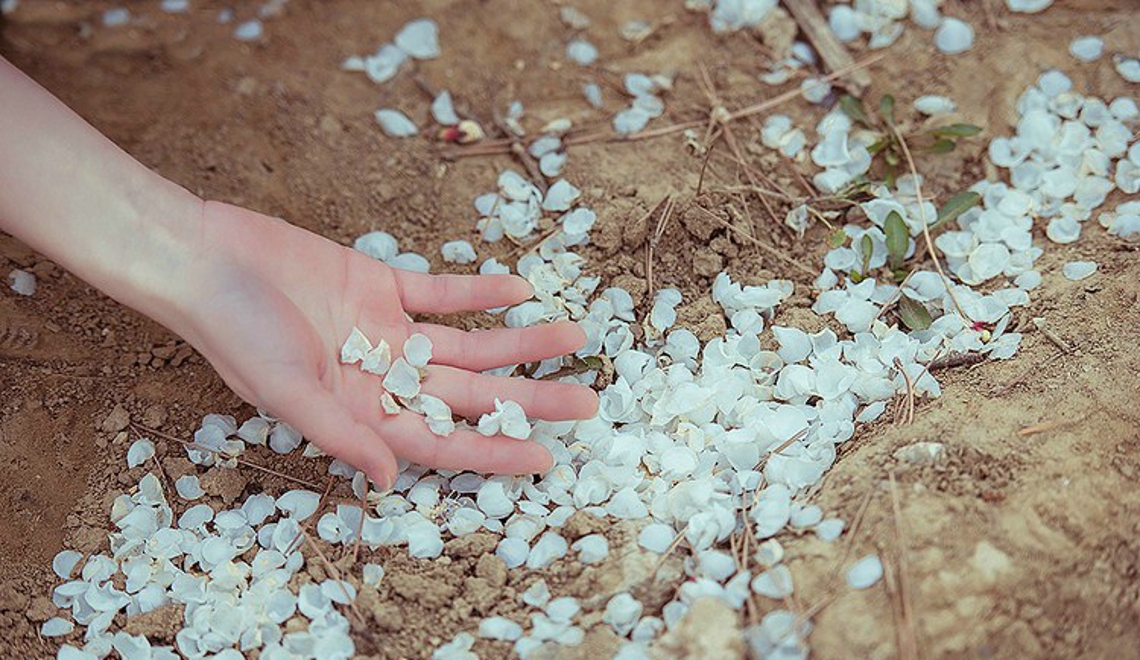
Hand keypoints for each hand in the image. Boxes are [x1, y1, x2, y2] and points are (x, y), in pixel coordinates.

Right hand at [173, 201, 597, 487]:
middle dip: (528, 397)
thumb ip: (341, 434)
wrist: (206, 257)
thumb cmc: (234, 332)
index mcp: (360, 414)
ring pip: (468, 343)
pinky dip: (479, 291)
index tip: (546, 457)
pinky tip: (521, 289)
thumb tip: (389, 479)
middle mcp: (381, 378)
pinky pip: (441, 292)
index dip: (492, 450)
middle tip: (588, 400)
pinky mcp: (379, 284)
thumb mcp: (287, 390)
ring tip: (574, 336)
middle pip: (469, 394)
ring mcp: (385, 331)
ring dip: (519, 341)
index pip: (440, 441)